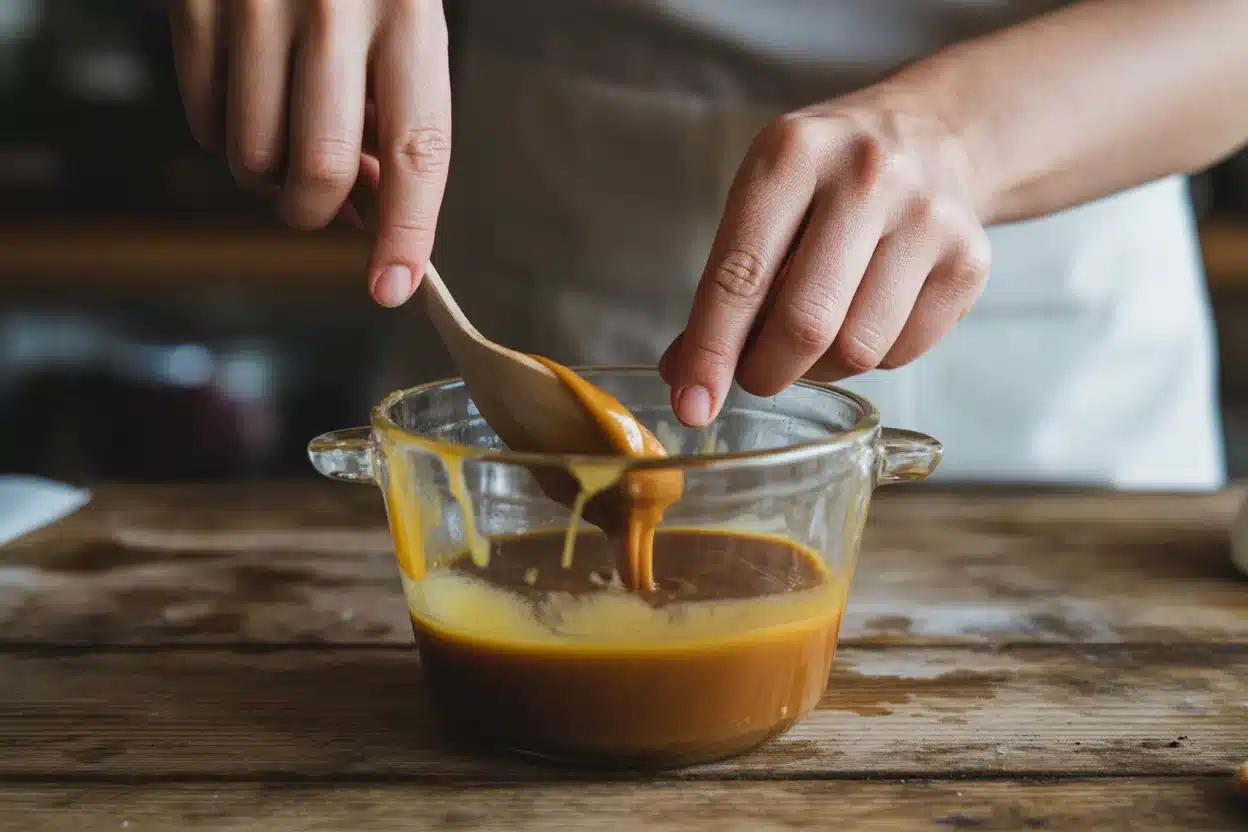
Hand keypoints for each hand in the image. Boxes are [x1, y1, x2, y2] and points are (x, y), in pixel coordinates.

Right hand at [167, 0, 450, 306]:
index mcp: (409, 14)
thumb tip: (370, 213)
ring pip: (254, 160)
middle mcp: (334, 10)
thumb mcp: (403, 21)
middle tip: (327, 202)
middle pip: (321, 171)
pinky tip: (251, 100)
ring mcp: (254, 6)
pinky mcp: (193, 5)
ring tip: (289, 135)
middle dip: (320, 211)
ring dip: (270, 179)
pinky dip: (227, 139)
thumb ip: (394, 113)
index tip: (395, 287)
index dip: (407, 232)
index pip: (418, 152)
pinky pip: (204, 125)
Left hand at [660, 93, 990, 425]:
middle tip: (755, 374)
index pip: (740, 275)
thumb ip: (725, 285)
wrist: (933, 132)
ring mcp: (927, 216)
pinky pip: (902, 352)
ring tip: (813, 341)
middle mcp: (866, 176)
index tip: (691, 405)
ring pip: (857, 349)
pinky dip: (871, 358)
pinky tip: (864, 319)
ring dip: (820, 370)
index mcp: (793, 154)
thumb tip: (684, 378)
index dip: (712, 350)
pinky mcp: (969, 259)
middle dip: (765, 371)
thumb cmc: (828, 178)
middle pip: (804, 323)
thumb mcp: (764, 199)